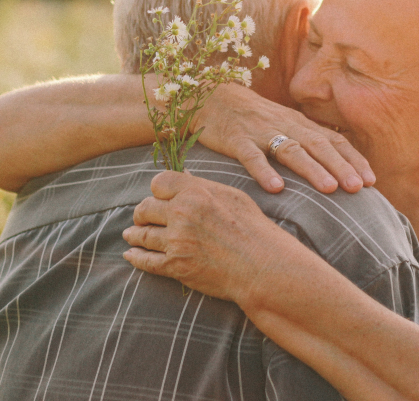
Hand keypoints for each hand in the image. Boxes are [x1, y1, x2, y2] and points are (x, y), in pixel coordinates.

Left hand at [122, 170, 290, 302]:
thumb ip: (204, 187)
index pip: (159, 183)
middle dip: (142, 213)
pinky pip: (145, 261)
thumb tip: (185, 178)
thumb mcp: (232, 196)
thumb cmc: (253, 228)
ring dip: (134, 235)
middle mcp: (182, 213)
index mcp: (196, 192)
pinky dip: (135, 258)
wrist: (262, 264)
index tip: (158, 197)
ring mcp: (176, 240)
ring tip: (131, 235)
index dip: (157, 190)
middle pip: (145, 207)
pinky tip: (131, 255)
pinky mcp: (175, 266)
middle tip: (141, 217)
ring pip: (142, 234)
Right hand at [194, 84, 375, 193]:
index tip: (372, 181)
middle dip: (341, 166)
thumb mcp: (285, 125)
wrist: (214, 98)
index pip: (333, 140)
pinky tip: (275, 188)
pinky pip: (251, 155)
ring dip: (312, 169)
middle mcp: (286, 126)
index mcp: (300, 124)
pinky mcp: (236, 140)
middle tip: (359, 188)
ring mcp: (261, 132)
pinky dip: (263, 170)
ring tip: (330, 188)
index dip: (353, 159)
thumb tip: (336, 167)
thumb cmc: (256, 118)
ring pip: (290, 149)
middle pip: (318, 145)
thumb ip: (307, 142)